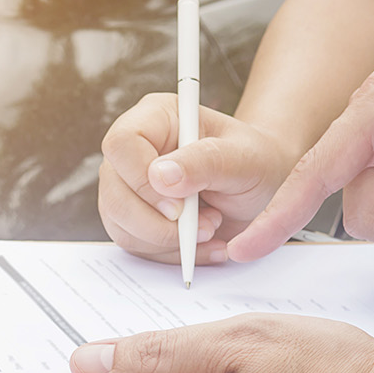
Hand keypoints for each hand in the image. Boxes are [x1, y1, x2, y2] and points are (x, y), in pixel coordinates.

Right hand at [98, 93, 302, 264]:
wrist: (260, 187)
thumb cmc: (254, 162)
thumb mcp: (243, 158)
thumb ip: (205, 161)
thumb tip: (160, 177)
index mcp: (155, 118)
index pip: (122, 145)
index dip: (142, 181)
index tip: (180, 207)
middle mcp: (132, 151)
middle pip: (114, 193)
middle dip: (159, 224)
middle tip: (207, 226)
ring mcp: (127, 186)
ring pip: (121, 225)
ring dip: (169, 241)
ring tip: (212, 228)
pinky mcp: (131, 218)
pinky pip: (136, 245)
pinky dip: (172, 254)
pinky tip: (204, 245)